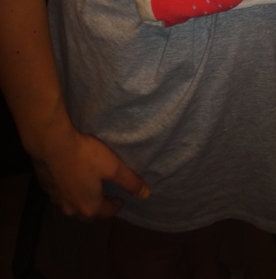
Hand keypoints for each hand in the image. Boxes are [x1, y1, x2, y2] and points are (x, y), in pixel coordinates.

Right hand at [32, 127, 150, 219]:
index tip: (121, 198)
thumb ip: (130, 182)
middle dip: (98, 207)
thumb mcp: (113, 168)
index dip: (116, 205)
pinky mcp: (46, 188)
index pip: (107, 213)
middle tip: (106, 196)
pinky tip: (72, 179)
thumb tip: (146, 195)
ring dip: (83, 200)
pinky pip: (61, 195)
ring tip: (90, 188)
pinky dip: (70, 191)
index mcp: (89, 207)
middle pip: (88, 213)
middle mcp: (71, 209)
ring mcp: (56, 199)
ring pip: (72, 206)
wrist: (52, 145)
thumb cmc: (85, 157)